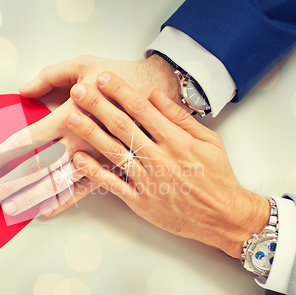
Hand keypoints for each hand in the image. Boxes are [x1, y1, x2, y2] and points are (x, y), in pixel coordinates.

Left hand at [0, 55, 180, 217]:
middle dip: (12, 184)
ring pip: (58, 185)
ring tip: (11, 211)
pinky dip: (64, 202)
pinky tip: (46, 211)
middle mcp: (80, 142)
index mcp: (70, 115)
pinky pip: (85, 191)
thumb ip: (50, 76)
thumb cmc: (121, 76)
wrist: (160, 92)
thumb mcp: (83, 64)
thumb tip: (23, 90)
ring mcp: (96, 159)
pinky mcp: (111, 168)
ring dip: (32, 198)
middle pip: (39, 168)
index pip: (28, 139)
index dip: (4, 152)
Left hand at [64, 72, 269, 257]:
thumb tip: (155, 95)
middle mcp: (160, 158)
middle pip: (123, 127)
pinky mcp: (141, 201)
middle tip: (78, 90)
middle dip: (98, 106)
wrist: (223, 216)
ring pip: (114, 153)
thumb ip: (180, 118)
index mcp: (176, 141)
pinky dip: (94, 172)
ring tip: (71, 117)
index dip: (120, 91)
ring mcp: (148, 180)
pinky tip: (78, 159)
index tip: (103, 78)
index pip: (142, 110)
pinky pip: (113, 185)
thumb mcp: (208, 140)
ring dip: (90, 133)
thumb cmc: (217, 177)